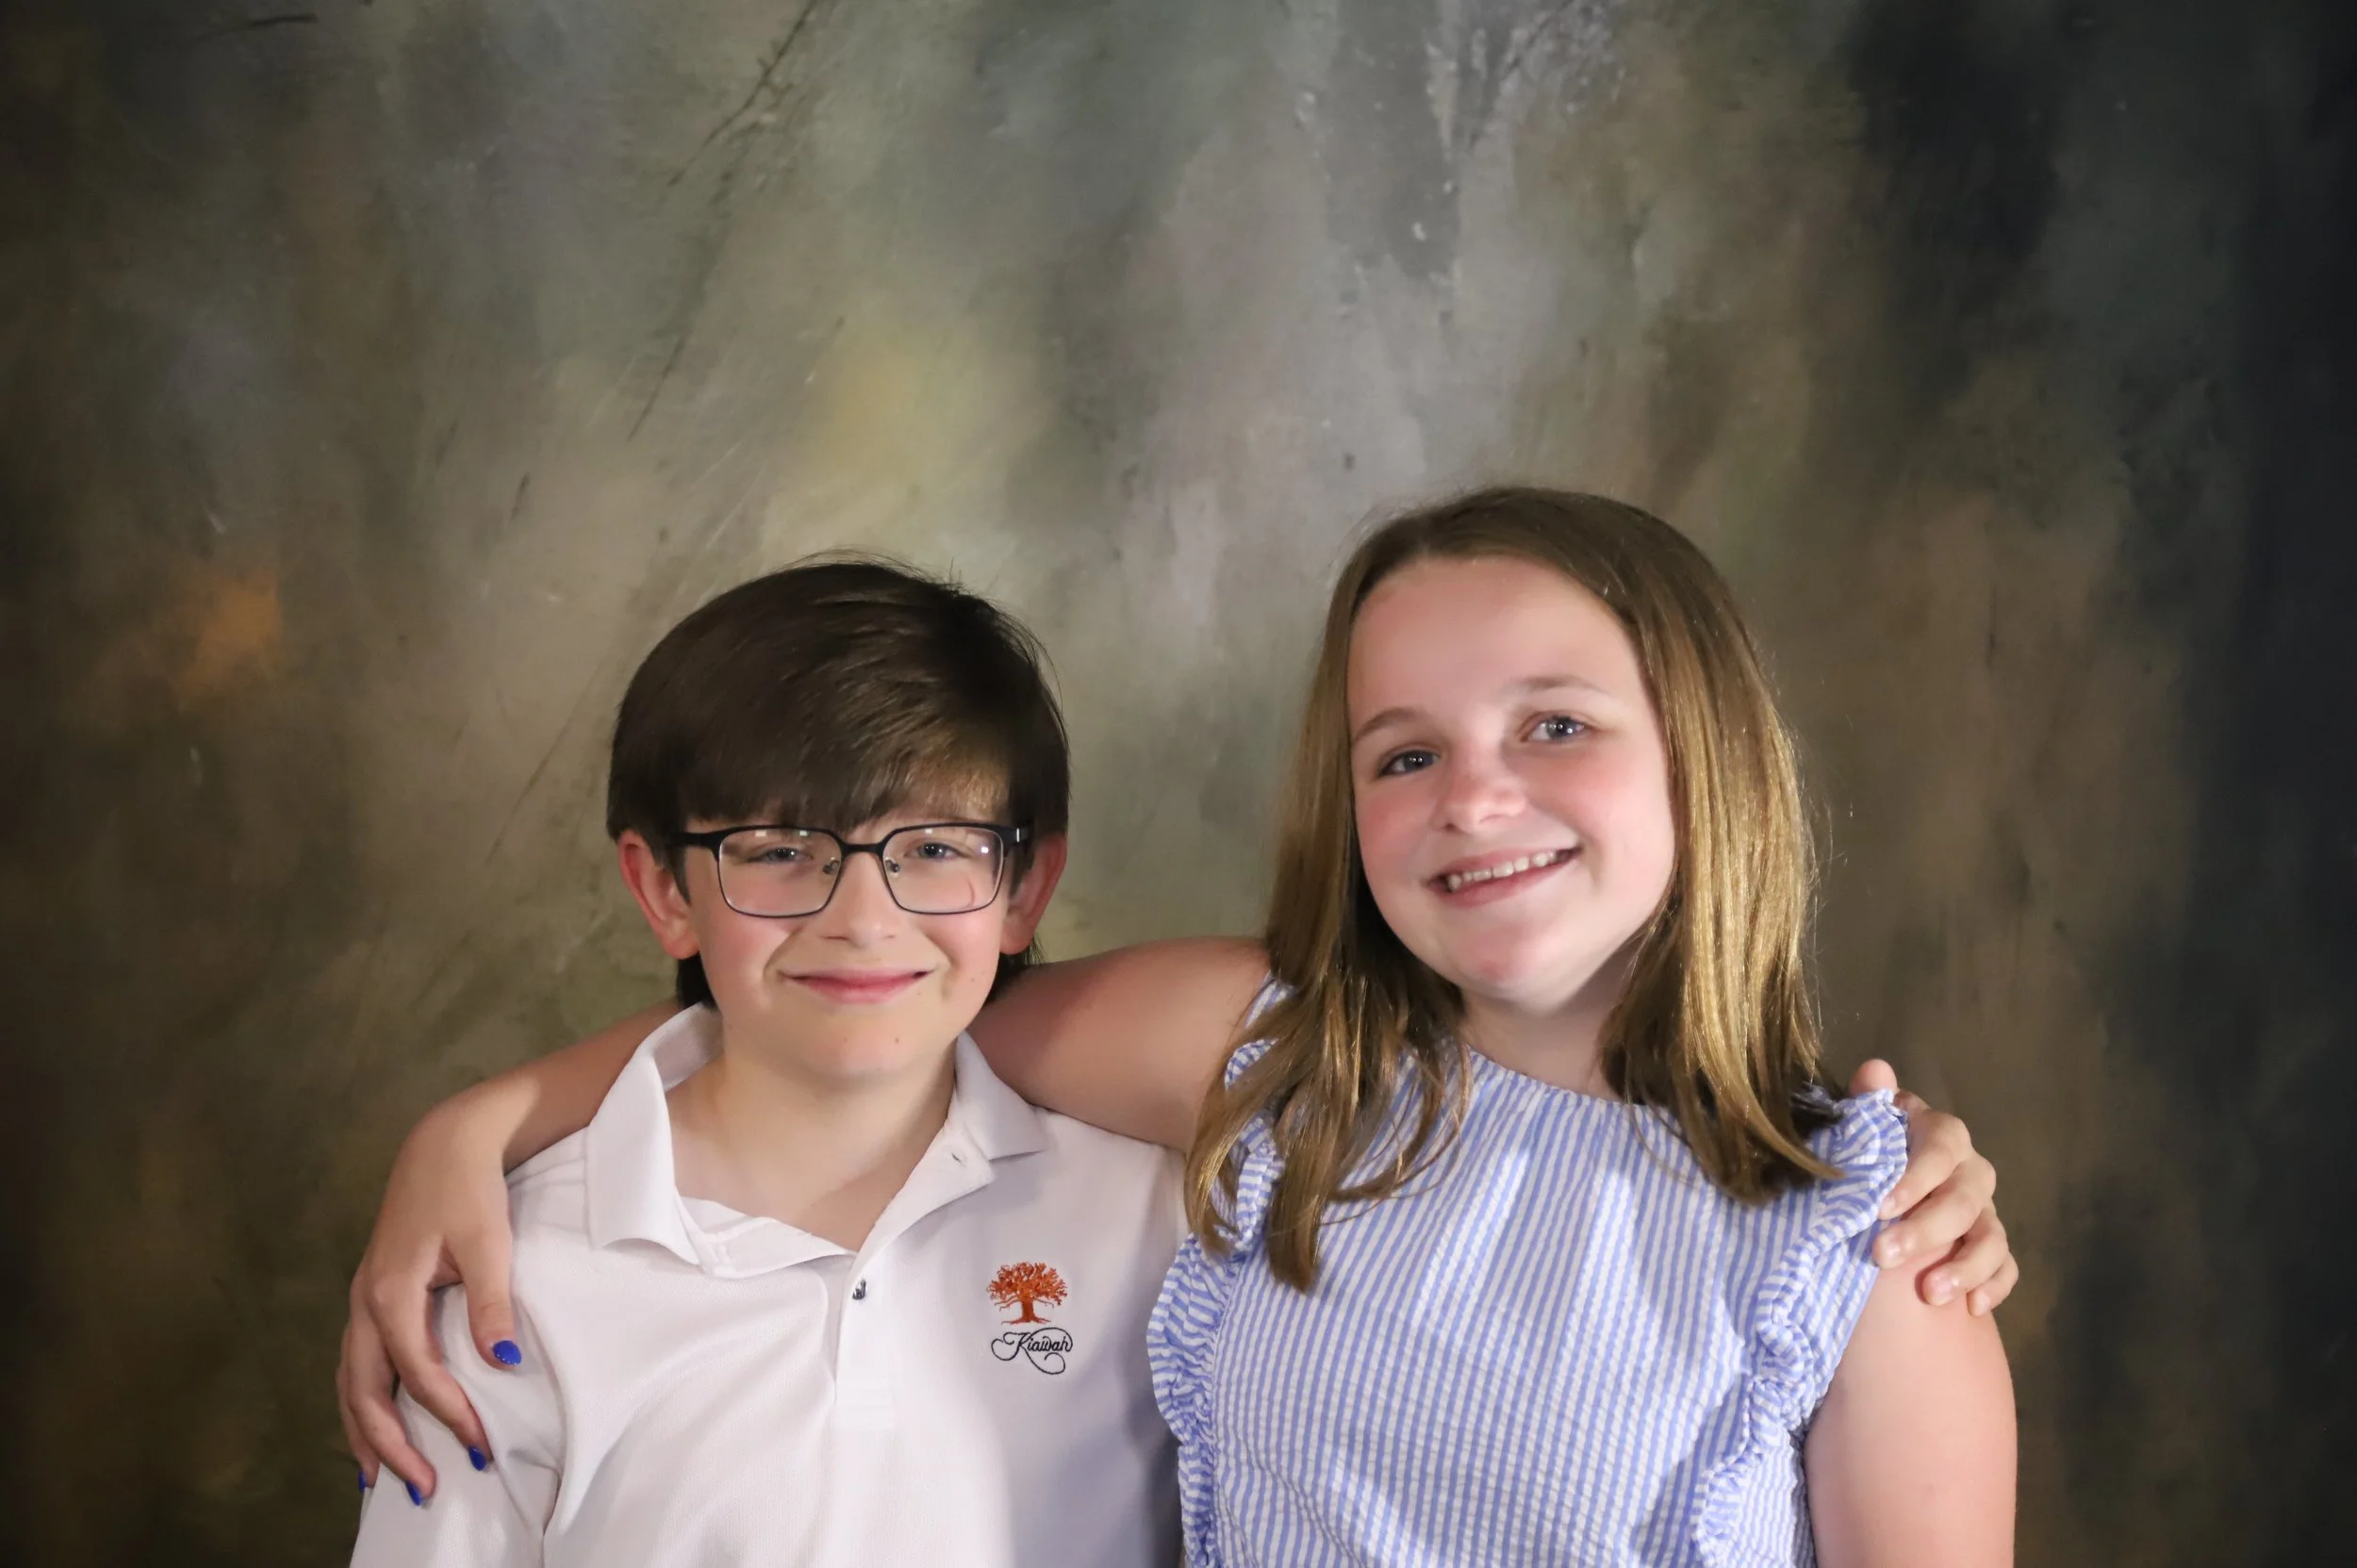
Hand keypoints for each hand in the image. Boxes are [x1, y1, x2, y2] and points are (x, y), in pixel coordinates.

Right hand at [339, 1102, 521, 1497]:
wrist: (444, 1143)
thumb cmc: (468, 1189)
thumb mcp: (489, 1242)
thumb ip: (491, 1304)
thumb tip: (502, 1365)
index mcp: (391, 1291)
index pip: (417, 1372)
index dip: (448, 1413)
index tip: (480, 1446)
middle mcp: (365, 1302)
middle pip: (364, 1390)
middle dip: (390, 1444)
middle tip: (421, 1490)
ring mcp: (362, 1299)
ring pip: (350, 1380)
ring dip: (364, 1431)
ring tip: (380, 1480)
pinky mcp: (371, 1295)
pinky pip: (357, 1362)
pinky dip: (361, 1401)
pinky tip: (373, 1426)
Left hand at [1849, 1059, 2017, 1315]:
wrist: (1877, 1208)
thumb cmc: (1867, 1165)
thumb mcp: (1860, 1136)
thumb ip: (1866, 1107)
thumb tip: (1875, 1069)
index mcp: (1938, 1136)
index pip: (1939, 1147)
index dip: (1914, 1177)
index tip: (1880, 1208)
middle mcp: (1968, 1170)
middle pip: (1963, 1198)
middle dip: (1926, 1230)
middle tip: (1882, 1256)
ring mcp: (1985, 1210)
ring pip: (1991, 1236)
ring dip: (1964, 1266)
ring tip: (1930, 1294)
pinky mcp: (1993, 1249)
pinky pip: (2007, 1267)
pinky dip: (1994, 1285)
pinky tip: (1973, 1306)